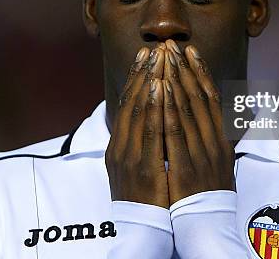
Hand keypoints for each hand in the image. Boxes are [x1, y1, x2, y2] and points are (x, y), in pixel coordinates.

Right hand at [105, 45, 169, 207]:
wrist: (143, 230)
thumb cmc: (146, 198)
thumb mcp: (137, 166)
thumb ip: (141, 141)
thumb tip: (153, 117)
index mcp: (119, 146)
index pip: (126, 104)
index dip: (136, 77)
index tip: (146, 54)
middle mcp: (121, 147)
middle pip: (131, 101)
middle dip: (144, 72)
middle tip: (154, 48)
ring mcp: (130, 156)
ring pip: (138, 110)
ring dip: (149, 81)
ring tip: (158, 58)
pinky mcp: (143, 167)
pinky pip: (150, 131)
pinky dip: (153, 106)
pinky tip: (159, 87)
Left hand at [162, 39, 234, 204]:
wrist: (207, 225)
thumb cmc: (209, 192)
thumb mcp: (220, 160)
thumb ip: (215, 135)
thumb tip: (212, 112)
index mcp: (222, 139)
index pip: (213, 98)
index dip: (202, 72)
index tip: (191, 51)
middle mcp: (214, 142)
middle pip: (199, 97)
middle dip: (184, 68)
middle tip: (172, 46)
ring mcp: (200, 154)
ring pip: (188, 109)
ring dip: (175, 80)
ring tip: (164, 59)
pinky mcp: (184, 167)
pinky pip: (175, 133)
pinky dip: (168, 108)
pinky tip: (160, 90)